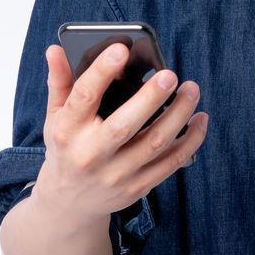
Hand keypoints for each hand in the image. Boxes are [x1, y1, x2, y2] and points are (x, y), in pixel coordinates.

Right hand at [31, 43, 208, 229]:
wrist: (68, 205)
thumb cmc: (66, 150)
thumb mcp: (55, 118)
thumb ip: (60, 83)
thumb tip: (56, 49)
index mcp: (68, 130)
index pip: (83, 97)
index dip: (101, 72)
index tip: (121, 49)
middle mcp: (91, 154)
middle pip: (124, 125)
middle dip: (150, 98)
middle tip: (170, 75)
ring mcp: (116, 174)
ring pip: (155, 143)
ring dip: (178, 115)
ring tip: (191, 89)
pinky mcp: (138, 186)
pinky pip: (170, 163)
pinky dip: (190, 140)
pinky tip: (200, 119)